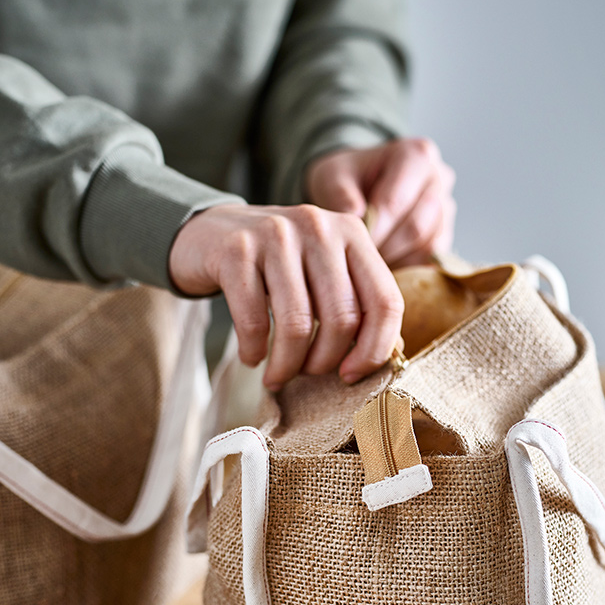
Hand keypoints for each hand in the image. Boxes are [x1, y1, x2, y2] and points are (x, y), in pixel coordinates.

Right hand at [168, 203, 402, 388]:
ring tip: (278, 376)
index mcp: (353, 234)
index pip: (386, 302)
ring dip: (288, 364)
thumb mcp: (325, 274)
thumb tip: (392, 355)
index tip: (352, 375)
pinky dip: (254, 351)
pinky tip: (252, 357)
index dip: (375, 349)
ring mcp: (277, 234)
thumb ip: (358, 304)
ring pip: (298, 324)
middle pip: (342, 319)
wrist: (211, 232)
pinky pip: (254, 321)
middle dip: (325, 362)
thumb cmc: (281, 266)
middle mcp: (320, 228)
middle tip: (308, 374)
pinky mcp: (236, 250)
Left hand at [304, 137, 456, 266]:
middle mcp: (440, 178)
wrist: (360, 186)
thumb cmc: (347, 179)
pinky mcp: (446, 235)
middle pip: (415, 227)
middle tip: (359, 259)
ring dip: (397, 259)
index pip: (396, 202)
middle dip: (384, 248)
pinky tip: (386, 266)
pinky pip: (432, 261)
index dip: (372, 229)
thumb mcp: (332, 176)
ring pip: (428, 247)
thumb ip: (340, 194)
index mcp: (417, 154)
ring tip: (370, 262)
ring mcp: (447, 208)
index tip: (350, 246)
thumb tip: (357, 217)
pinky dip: (408, 267)